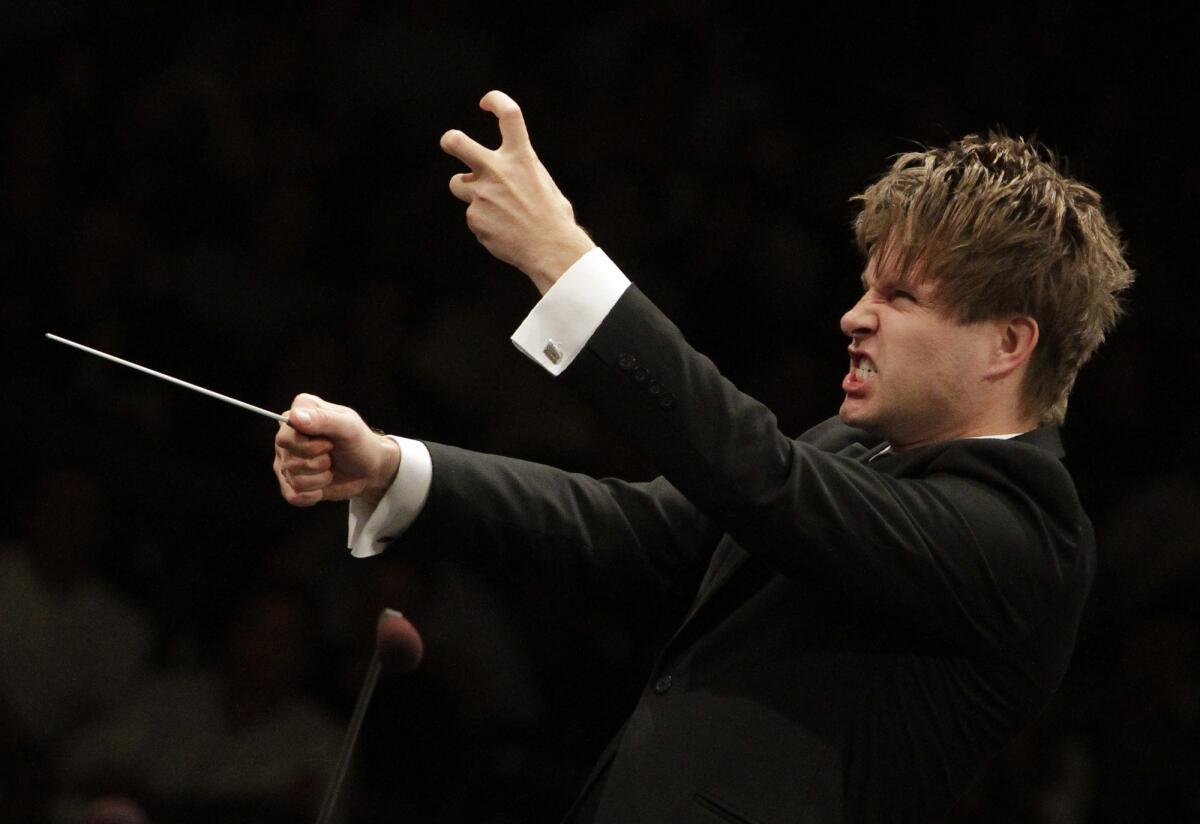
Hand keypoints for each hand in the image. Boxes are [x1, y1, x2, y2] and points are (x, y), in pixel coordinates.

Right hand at [273, 393, 399, 506]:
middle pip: (288, 458)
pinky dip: (312, 494)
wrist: (368, 469)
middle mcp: (288, 434)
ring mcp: (286, 459)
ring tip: (330, 468)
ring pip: (292, 478)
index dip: (309, 445)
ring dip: (319, 479)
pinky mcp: (290, 482)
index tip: (330, 443)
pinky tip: (323, 486)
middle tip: (331, 456)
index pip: (287, 433)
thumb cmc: (359, 443)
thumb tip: (295, 417)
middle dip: (316, 463)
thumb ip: (324, 418)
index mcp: (300, 411)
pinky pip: (292, 495)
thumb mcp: (349, 427)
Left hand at [441, 90, 595, 293]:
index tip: (486, 102)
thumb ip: (522, 172)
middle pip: (457, 142)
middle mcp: (497, 171)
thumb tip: (510, 175)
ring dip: (469, 191)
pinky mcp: (474, 218)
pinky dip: (484, 221)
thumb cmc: (554, 218)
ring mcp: (482, 195)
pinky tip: (503, 231)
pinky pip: (473, 215)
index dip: (495, 100)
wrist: (551, 249)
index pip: (508, 114)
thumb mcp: (544, 183)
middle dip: (450, 140)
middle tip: (450, 143)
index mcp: (522, 158)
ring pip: (459, 184)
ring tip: (493, 207)